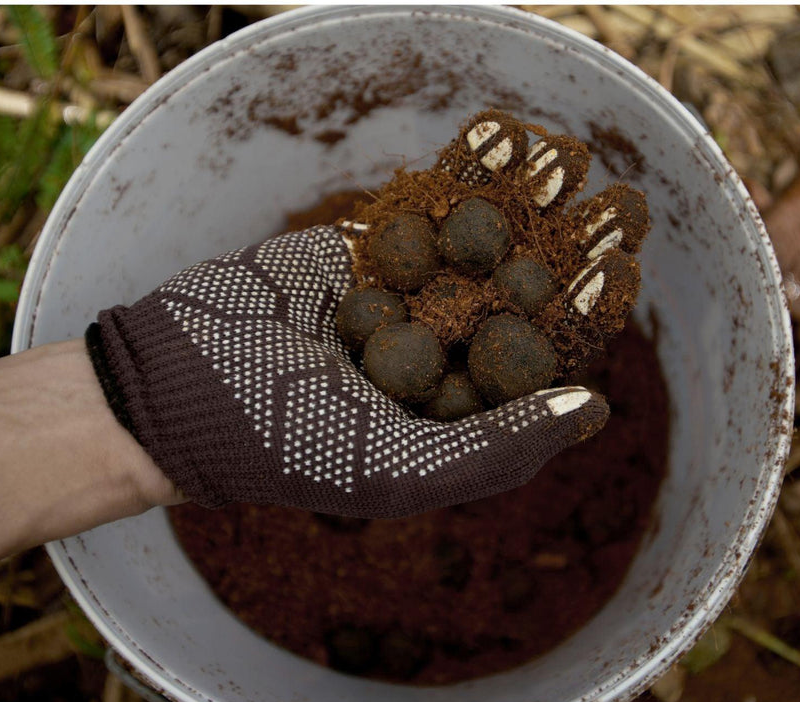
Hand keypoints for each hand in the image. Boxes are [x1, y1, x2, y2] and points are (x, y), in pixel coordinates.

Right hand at [87, 112, 645, 517]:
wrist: (177, 385)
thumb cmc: (285, 444)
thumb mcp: (398, 470)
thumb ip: (496, 449)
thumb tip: (596, 410)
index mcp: (458, 411)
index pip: (536, 357)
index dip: (582, 313)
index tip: (622, 268)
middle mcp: (440, 351)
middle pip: (520, 290)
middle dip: (571, 244)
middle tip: (622, 200)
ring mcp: (404, 296)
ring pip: (479, 239)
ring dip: (528, 197)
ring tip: (572, 154)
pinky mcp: (365, 250)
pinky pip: (424, 206)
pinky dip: (463, 171)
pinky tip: (506, 134)